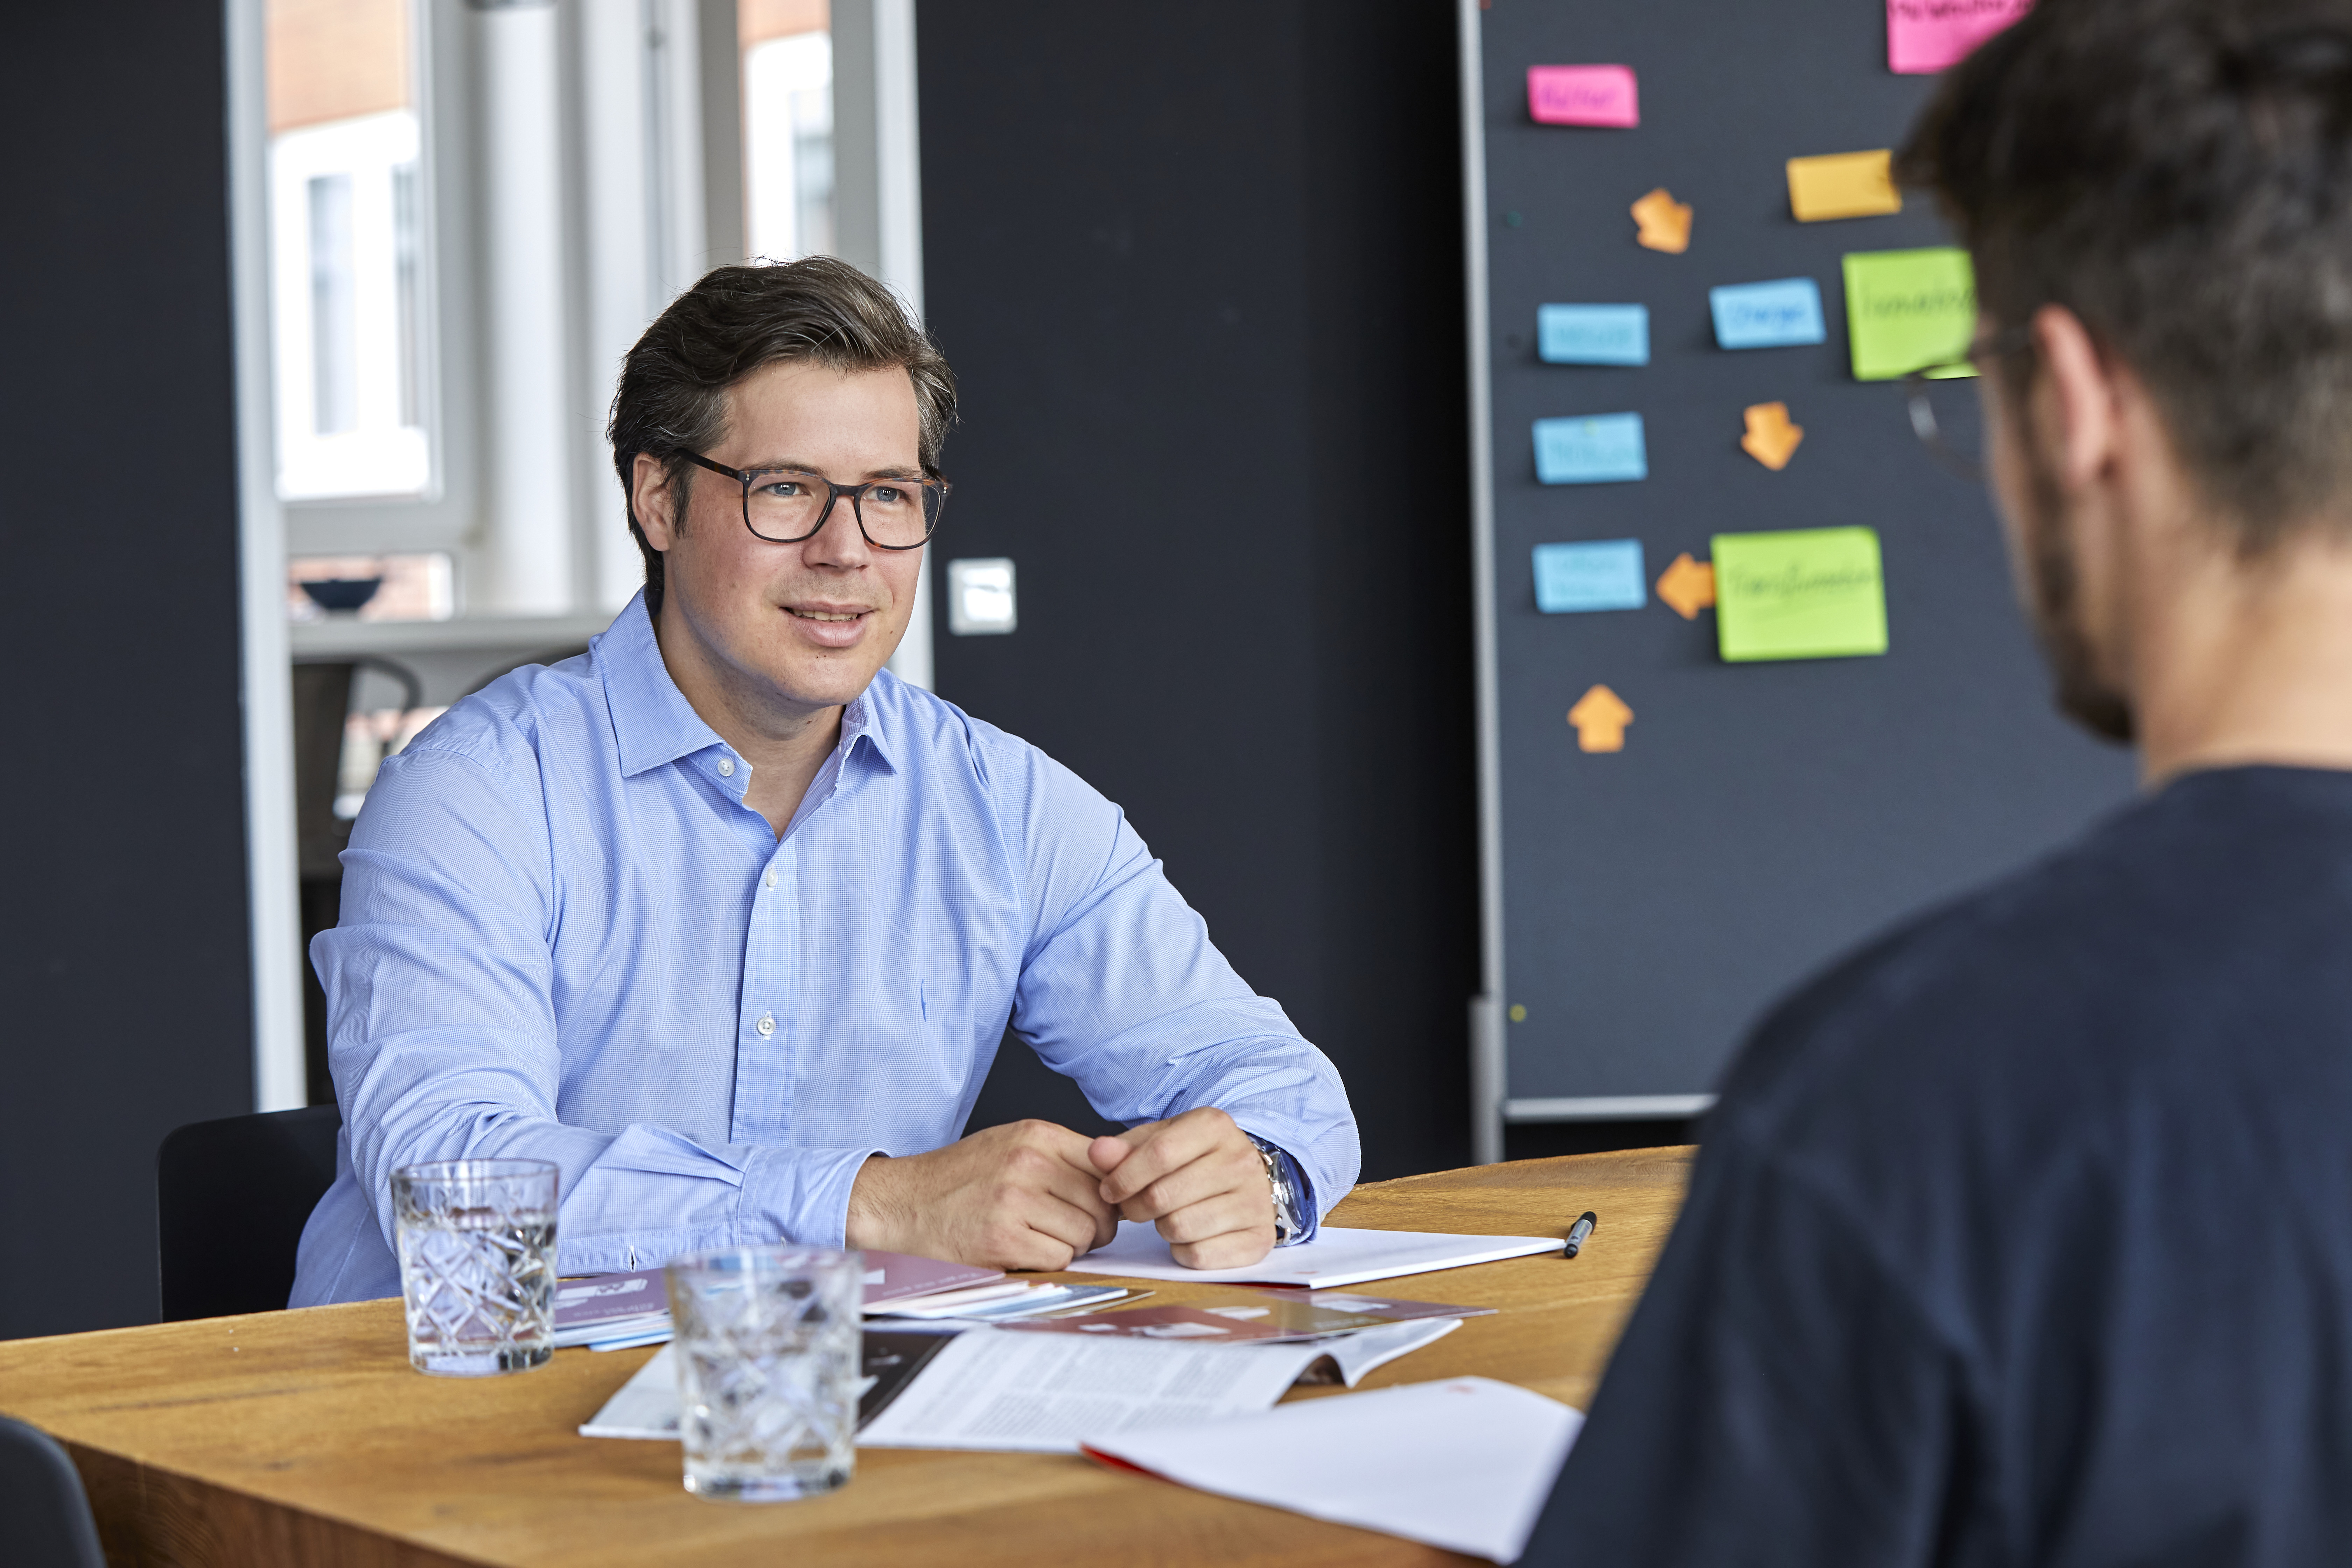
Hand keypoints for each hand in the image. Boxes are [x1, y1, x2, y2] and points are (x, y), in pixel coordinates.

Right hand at [845, 1120, 1118, 1270]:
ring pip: (1084, 1234)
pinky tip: (1025, 1251)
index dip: (1107, 1190)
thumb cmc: (959, 1178)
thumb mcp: (1011, 1144)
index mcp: (1035, 1134)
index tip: (1097, 1203)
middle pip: (1101, 1204)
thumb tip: (1116, 1174)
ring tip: (1041, 1238)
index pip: (1105, 1163)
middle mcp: (1029, 1162)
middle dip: (1095, 1224)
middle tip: (1070, 1229)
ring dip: (1071, 1245)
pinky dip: (1049, 1262)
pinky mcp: (1003, 1240)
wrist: (903, 1202)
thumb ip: (1061, 1154)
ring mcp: (1015, 1201)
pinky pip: (1060, 1258)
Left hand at [1089, 1106, 1274, 1270]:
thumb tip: (1097, 1153)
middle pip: (1164, 1195)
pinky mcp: (1258, 1239)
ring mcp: (1254, 1202)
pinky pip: (1198, 1255)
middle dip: (1136, 1206)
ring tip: (1169, 1214)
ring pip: (1179, 1228)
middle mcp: (1241, 1161)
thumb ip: (1125, 1148)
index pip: (1159, 1153)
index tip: (1108, 1189)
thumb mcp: (1160, 1141)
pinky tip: (1189, 1233)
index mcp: (1215, 1127)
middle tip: (1136, 1206)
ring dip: (1161, 1227)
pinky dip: (1182, 1250)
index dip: (1123, 1176)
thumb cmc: (1194, 1159)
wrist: (1244, 1179)